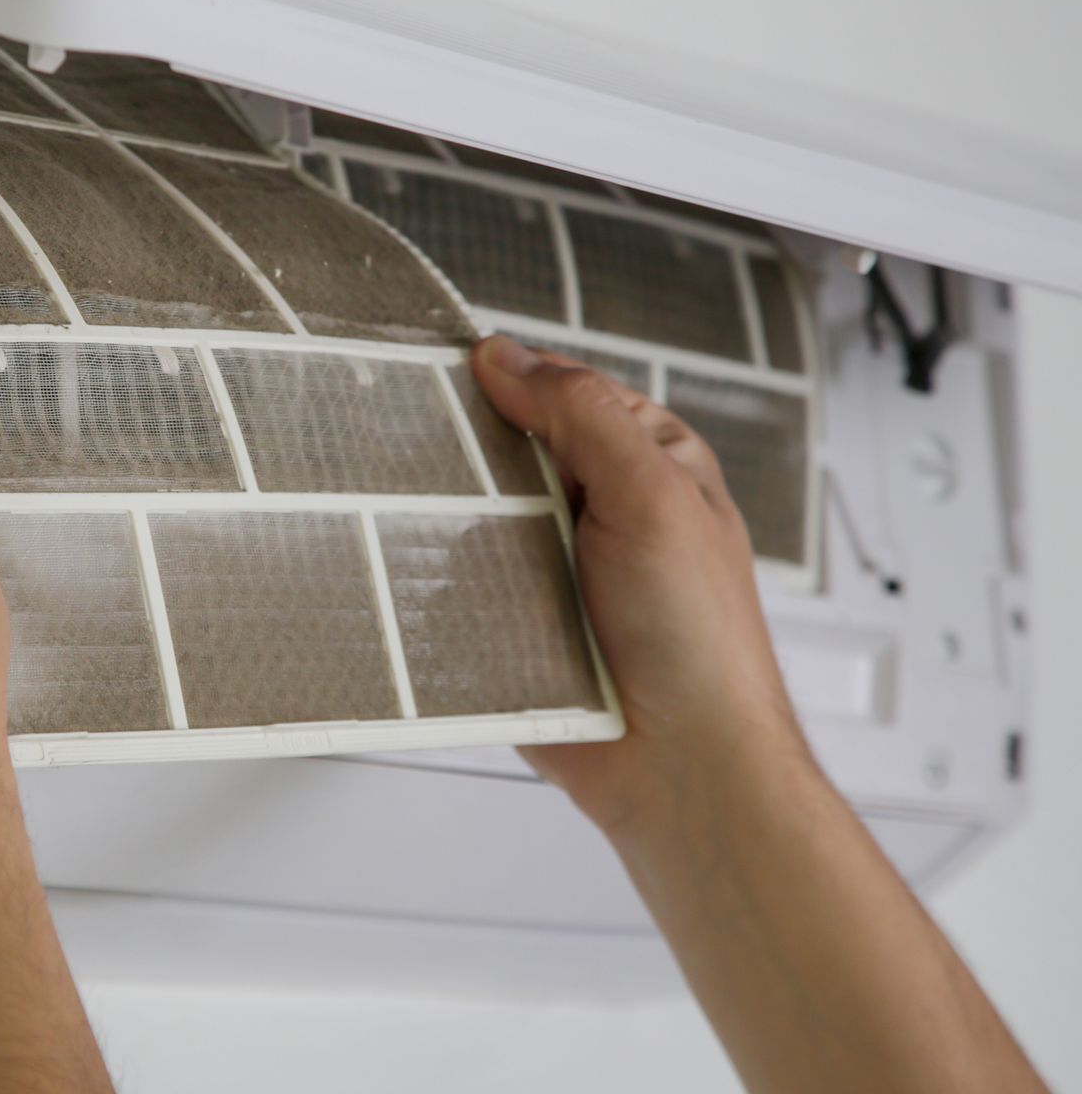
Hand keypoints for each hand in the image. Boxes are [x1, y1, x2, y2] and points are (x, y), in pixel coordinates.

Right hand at [471, 336, 811, 839]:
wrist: (679, 766)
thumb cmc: (698, 642)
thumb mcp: (652, 494)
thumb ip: (582, 415)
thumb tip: (509, 359)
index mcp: (649, 461)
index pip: (564, 391)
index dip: (509, 377)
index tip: (450, 371)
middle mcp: (602, 509)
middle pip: (510, 452)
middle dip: (470, 453)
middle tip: (427, 445)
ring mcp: (557, 567)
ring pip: (477, 516)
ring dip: (455, 521)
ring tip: (427, 514)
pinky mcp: (519, 621)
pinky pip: (462, 583)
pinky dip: (444, 581)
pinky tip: (430, 577)